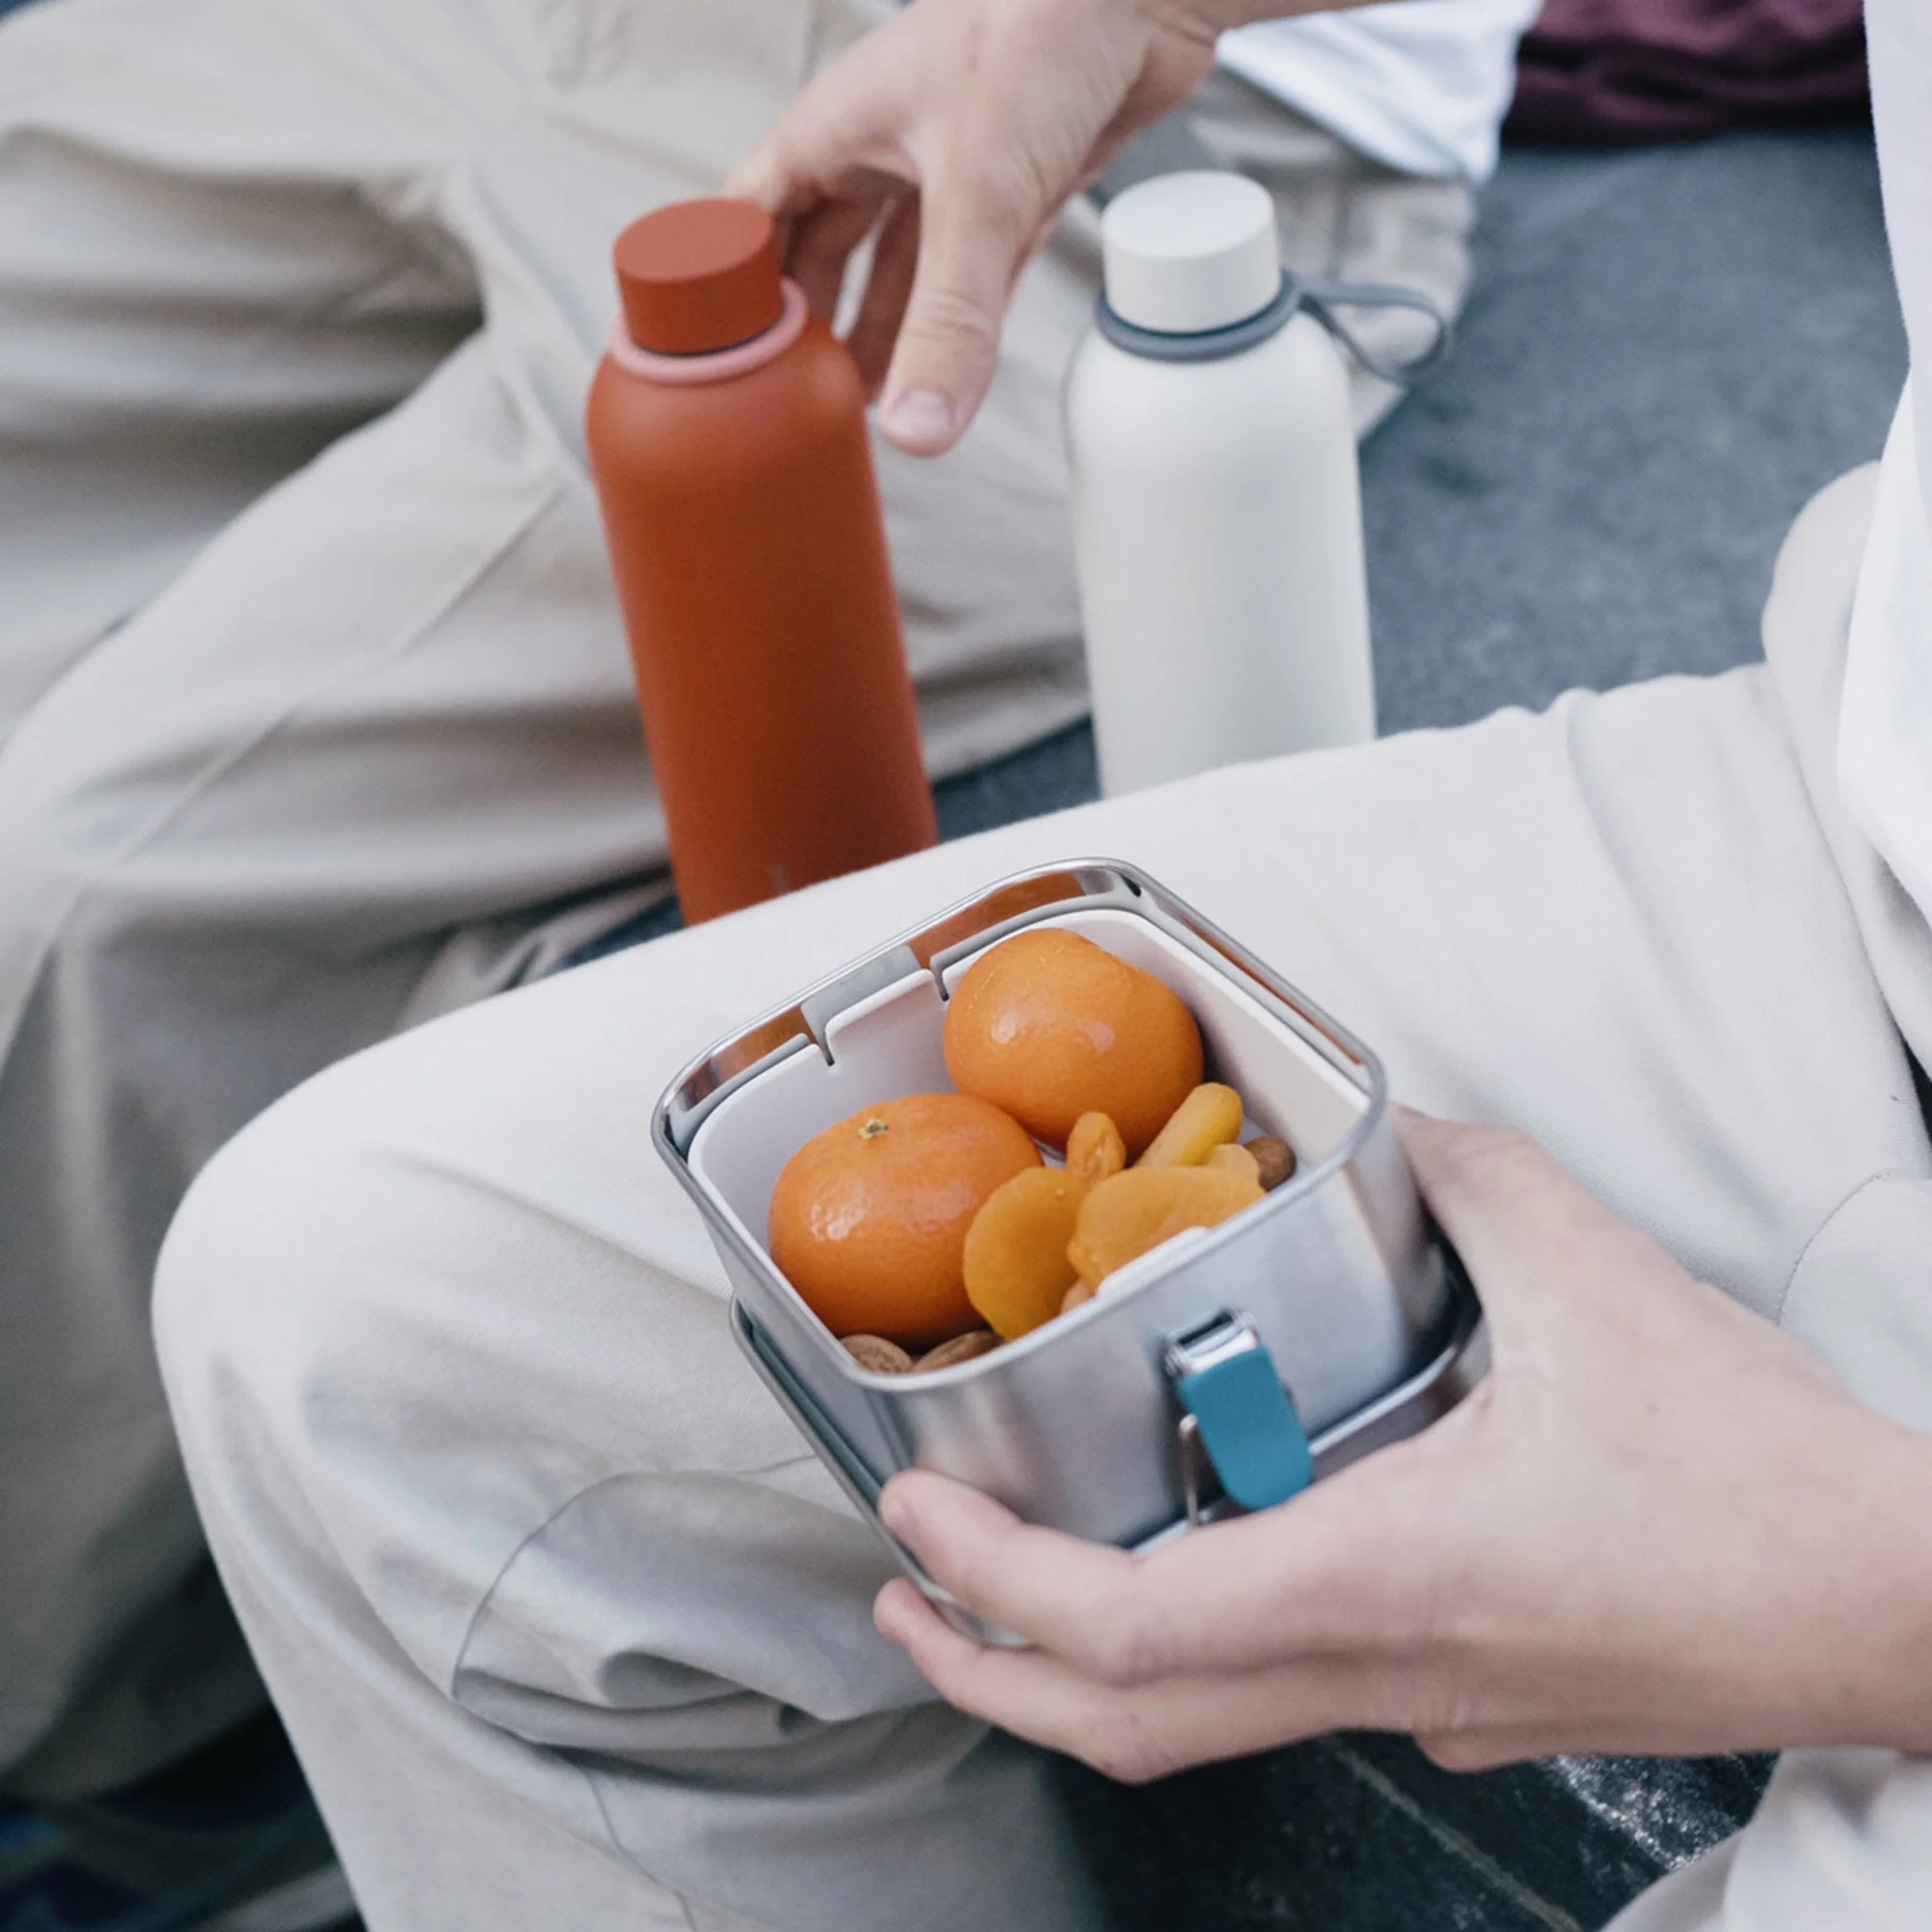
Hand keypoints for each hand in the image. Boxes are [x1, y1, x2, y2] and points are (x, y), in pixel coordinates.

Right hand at [728, 0, 1237, 453]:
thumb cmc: (1038, 31)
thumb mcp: (978, 196)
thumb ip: (948, 321)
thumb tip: (916, 428)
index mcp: (837, 129)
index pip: (748, 217)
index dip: (726, 287)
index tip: (720, 362)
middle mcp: (884, 146)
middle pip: (821, 251)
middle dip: (811, 327)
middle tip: (798, 401)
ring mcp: (951, 166)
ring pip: (899, 269)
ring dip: (884, 334)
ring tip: (864, 407)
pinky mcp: (1017, 187)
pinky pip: (970, 272)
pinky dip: (955, 323)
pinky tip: (942, 374)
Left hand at [874, 1111, 1931, 1780]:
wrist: (1898, 1613)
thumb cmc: (1763, 1485)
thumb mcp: (1599, 1278)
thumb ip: (1466, 1180)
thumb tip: (1386, 1124)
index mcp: (1387, 1576)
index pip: (1130, 1628)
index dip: (993, 1583)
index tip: (910, 1522)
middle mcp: (1383, 1668)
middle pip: (1130, 1726)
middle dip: (987, 1669)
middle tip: (905, 1592)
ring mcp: (1421, 1705)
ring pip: (1203, 1722)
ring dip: (1079, 1663)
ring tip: (1004, 1587)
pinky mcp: (1464, 1700)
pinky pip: (1288, 1690)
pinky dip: (1193, 1643)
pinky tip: (1195, 1555)